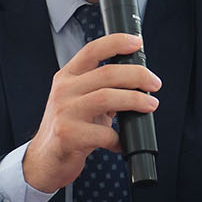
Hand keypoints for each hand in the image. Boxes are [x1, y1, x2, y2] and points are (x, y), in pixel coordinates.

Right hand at [22, 32, 160, 193]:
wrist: (46, 159)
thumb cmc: (70, 128)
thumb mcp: (81, 100)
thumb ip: (103, 88)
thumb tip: (139, 80)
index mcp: (67, 77)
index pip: (91, 50)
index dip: (115, 42)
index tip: (136, 42)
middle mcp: (64, 90)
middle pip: (107, 73)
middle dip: (138, 76)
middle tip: (155, 84)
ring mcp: (64, 112)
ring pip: (107, 98)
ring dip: (135, 100)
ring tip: (151, 105)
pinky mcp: (68, 135)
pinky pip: (104, 134)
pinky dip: (120, 138)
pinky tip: (123, 142)